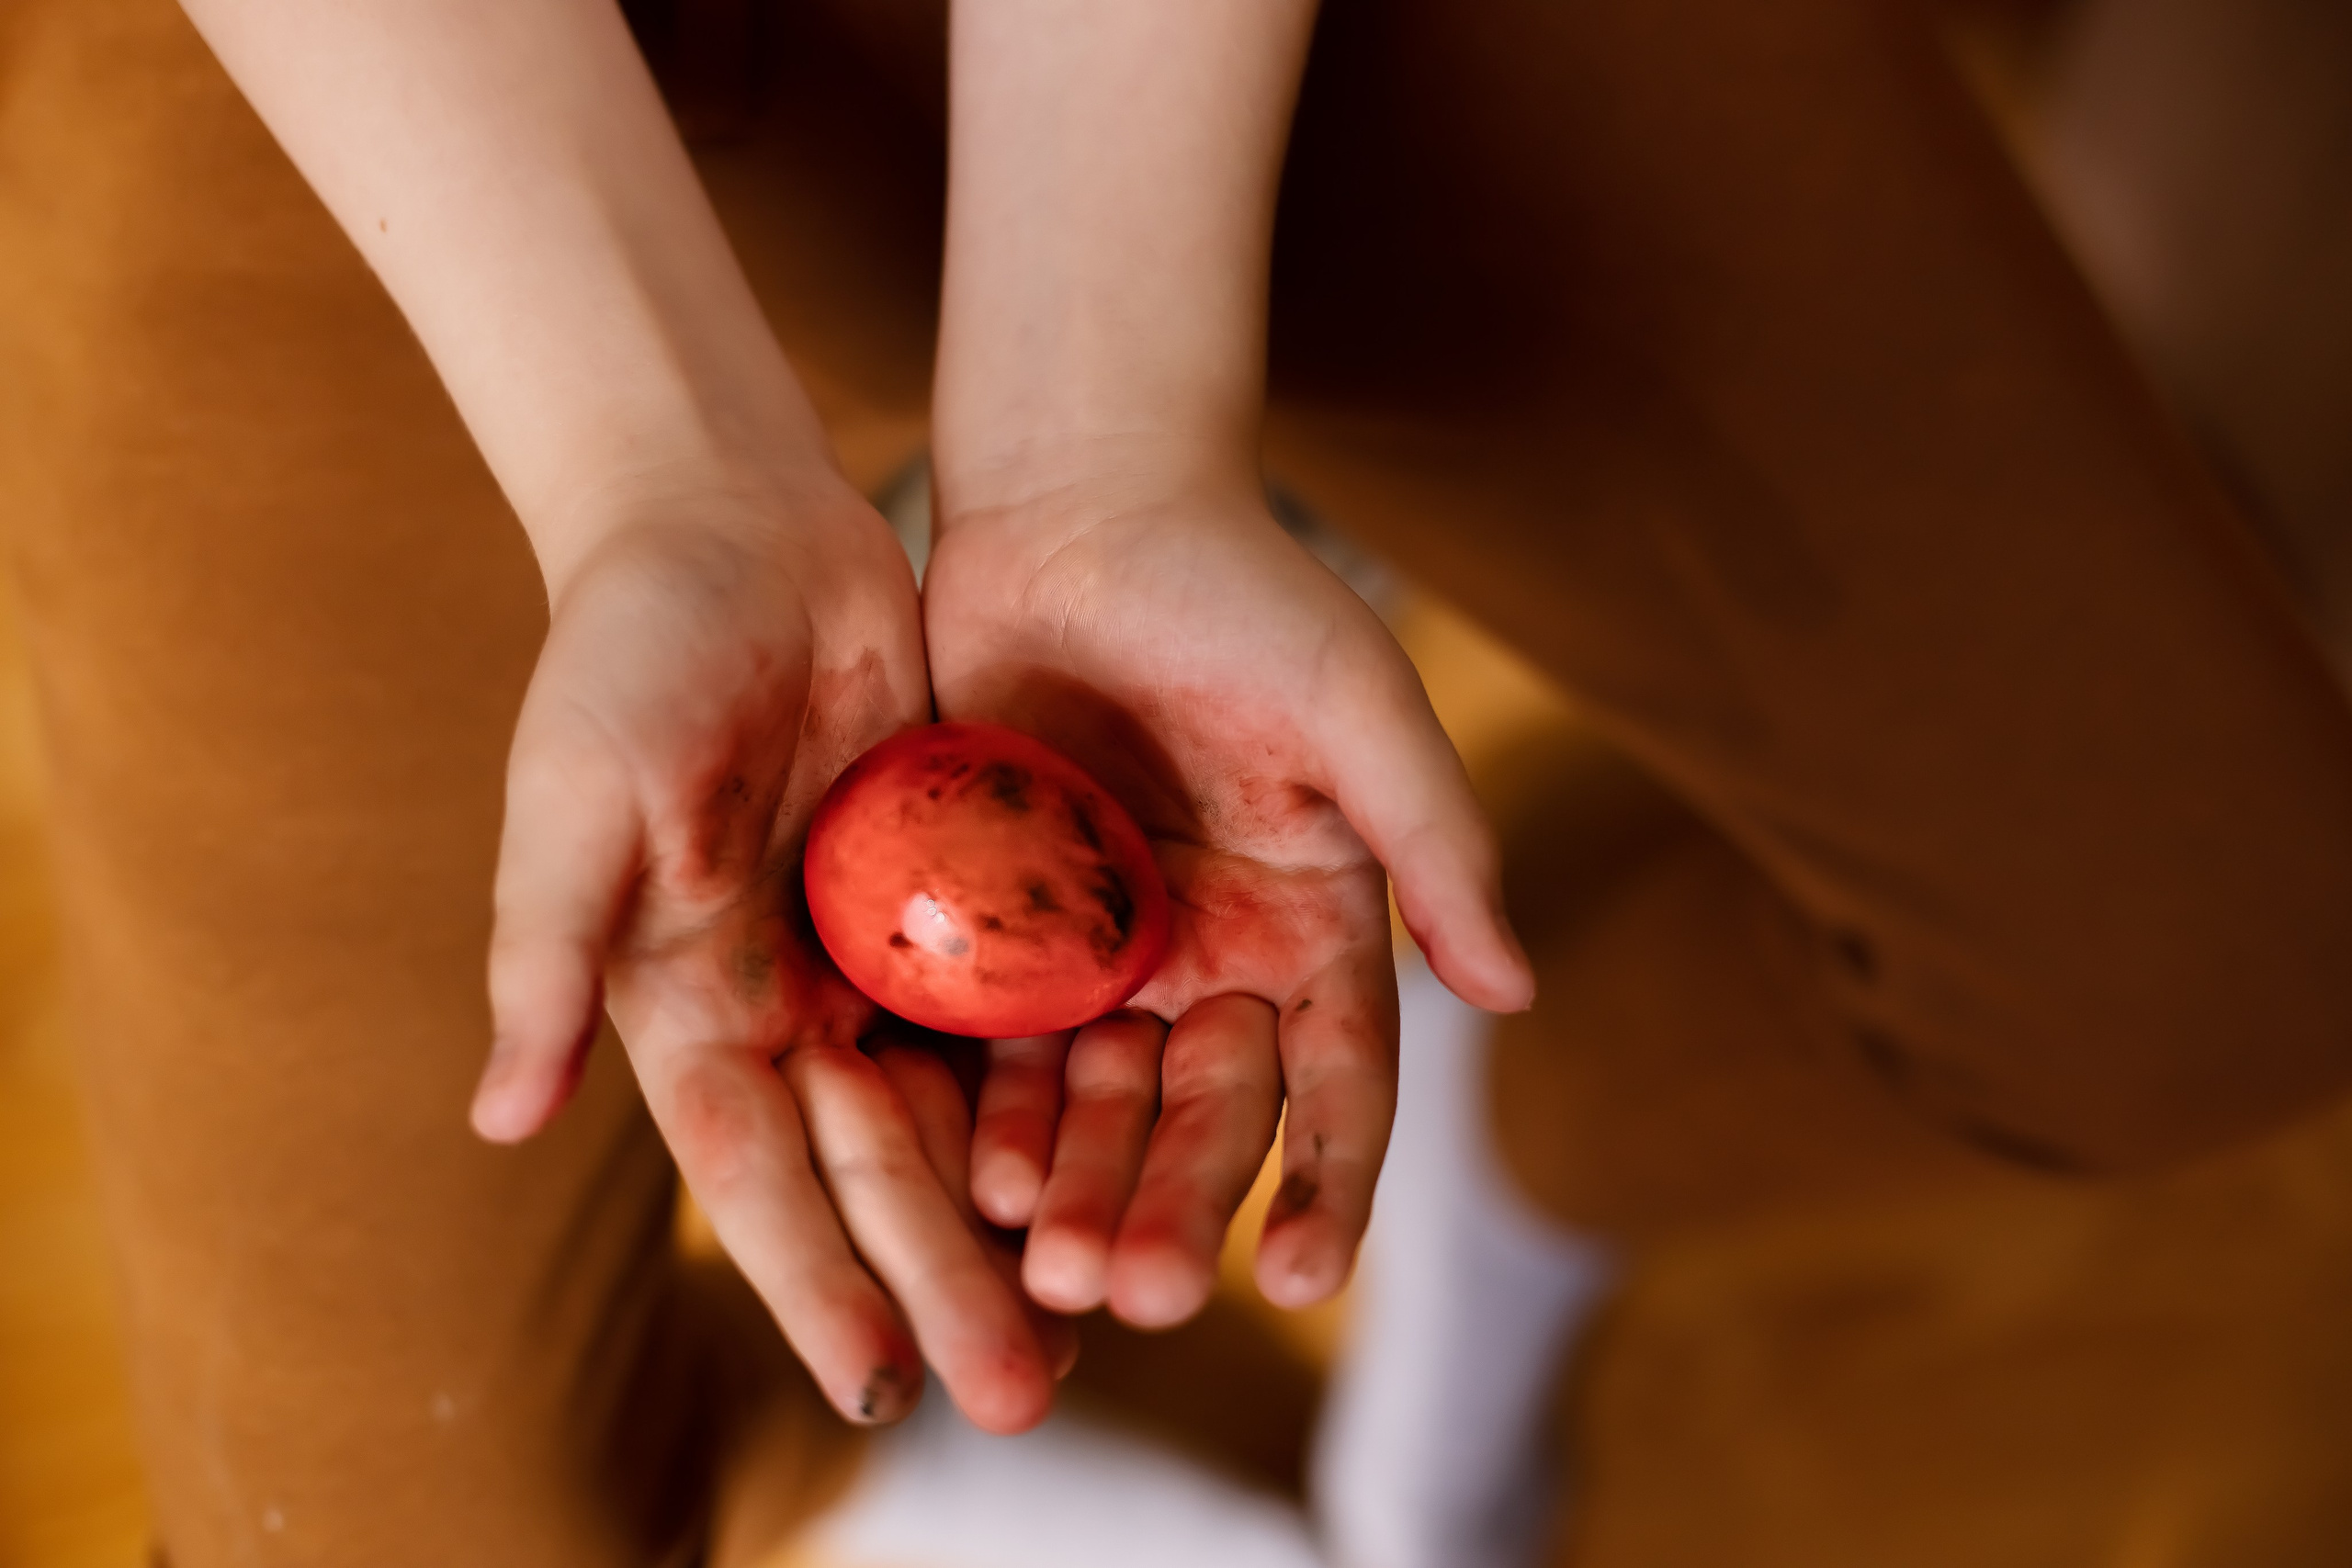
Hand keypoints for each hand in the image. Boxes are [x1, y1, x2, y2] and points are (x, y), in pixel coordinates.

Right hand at [468, 473, 1064, 1431]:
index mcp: (683, 996)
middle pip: (871, 1165)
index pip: (753, 1166)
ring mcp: (874, 946)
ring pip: (952, 1110)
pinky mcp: (955, 885)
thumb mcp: (577, 788)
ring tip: (1092, 1317)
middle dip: (939, 1282)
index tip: (879, 1389)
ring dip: (1013, 1215)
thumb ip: (547, 947)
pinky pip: (1010, 1005)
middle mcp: (783, 995)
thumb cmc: (628, 644)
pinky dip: (1056, 1086)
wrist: (733, 518)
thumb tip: (499, 1121)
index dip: (810, 1279)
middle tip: (1025, 1395)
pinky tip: (1128, 1157)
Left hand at [923, 458, 1533, 1326]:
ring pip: (1092, 1101)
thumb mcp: (1356, 706)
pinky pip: (987, 1037)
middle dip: (1177, 1205)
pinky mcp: (993, 925)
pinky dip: (980, 1105)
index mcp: (1313, 927)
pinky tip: (963, 1174)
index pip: (1337, 1082)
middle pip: (1203, 1115)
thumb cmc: (1239, 589)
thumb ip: (1434, 844)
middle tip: (1141, 1295)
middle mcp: (1211, 961)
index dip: (1332, 1181)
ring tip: (1043, 1267)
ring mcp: (1097, 951)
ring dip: (1075, 1185)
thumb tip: (1517, 990)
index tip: (1306, 1278)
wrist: (1074, 502)